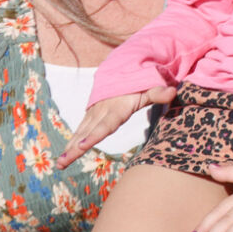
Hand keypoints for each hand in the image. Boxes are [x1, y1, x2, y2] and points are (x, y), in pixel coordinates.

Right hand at [55, 88, 172, 167]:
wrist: (121, 66)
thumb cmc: (138, 81)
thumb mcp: (150, 86)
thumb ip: (159, 92)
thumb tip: (173, 91)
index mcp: (117, 107)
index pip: (105, 125)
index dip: (94, 136)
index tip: (81, 146)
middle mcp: (102, 111)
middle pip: (87, 133)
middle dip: (74, 148)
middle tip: (61, 163)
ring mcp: (94, 113)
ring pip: (80, 132)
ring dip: (69, 148)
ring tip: (59, 164)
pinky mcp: (91, 114)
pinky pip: (80, 129)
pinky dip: (72, 142)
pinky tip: (65, 154)